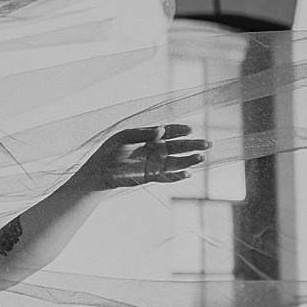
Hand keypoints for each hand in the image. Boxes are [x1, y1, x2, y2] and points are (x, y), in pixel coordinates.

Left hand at [71, 124, 208, 190]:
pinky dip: (177, 176)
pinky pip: (167, 177)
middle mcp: (155, 151)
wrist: (98, 171)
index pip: (170, 132)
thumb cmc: (109, 150)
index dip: (180, 130)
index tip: (190, 129)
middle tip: (208, 143)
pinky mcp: (150, 177)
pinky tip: (188, 174)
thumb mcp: (125, 137)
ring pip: (176, 162)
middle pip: (178, 147)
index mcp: (150, 137)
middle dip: (193, 145)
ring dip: (189, 161)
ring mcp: (154, 164)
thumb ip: (144, 133)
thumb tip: (162, 129)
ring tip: (201, 158)